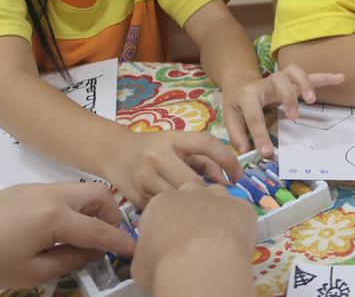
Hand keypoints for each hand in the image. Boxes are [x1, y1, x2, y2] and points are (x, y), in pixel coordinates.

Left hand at [0, 183, 135, 288]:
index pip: (99, 229)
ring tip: (85, 235)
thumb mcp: (35, 272)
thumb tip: (94, 251)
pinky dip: (72, 206)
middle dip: (111, 214)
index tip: (136, 249)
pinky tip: (60, 228)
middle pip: (97, 194)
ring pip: (79, 189)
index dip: (120, 242)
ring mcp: (37, 187)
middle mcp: (51, 193)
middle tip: (109, 239)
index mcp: (55, 216)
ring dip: (91, 208)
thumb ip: (72, 259)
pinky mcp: (24, 188)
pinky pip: (60, 192)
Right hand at [102, 130, 242, 207]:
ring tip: (204, 209)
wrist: (115, 153)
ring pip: (179, 200)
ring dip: (195, 207)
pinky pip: (165, 212)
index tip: (239, 175)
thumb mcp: (178, 144)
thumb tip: (224, 181)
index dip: (228, 159)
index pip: (206, 143)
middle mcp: (157, 157)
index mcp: (171, 139)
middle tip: (220, 200)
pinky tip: (184, 215)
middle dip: (210, 194)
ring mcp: (145, 180)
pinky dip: (178, 215)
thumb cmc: (153, 147)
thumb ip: (201, 159)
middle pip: (193, 181)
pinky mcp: (137, 200)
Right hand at [132, 184, 255, 294]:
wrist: (200, 262)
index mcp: (160, 204)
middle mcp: (189, 193)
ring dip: (218, 211)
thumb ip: (146, 252)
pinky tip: (237, 241)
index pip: (163, 206)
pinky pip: (241, 211)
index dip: (167, 223)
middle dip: (193, 210)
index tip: (169, 241)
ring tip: (218, 236)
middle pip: (191, 193)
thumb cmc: (163, 264)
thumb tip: (151, 256)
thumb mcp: (141, 263)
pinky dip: (240, 223)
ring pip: (218, 196)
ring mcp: (218, 197)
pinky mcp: (242, 207)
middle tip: (194, 236)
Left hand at [222, 64, 344, 156]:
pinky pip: (310, 75)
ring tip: (312, 100)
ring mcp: (280, 79)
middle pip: (278, 81)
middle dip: (288, 97)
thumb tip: (247, 151)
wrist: (240, 82)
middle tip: (294, 117)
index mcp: (247, 95)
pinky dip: (325, 77)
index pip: (254, 115)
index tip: (267, 152)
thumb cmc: (237, 103)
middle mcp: (265, 84)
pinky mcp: (292, 80)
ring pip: (293, 71)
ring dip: (305, 83)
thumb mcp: (230, 118)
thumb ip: (237, 134)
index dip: (260, 135)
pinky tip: (340, 78)